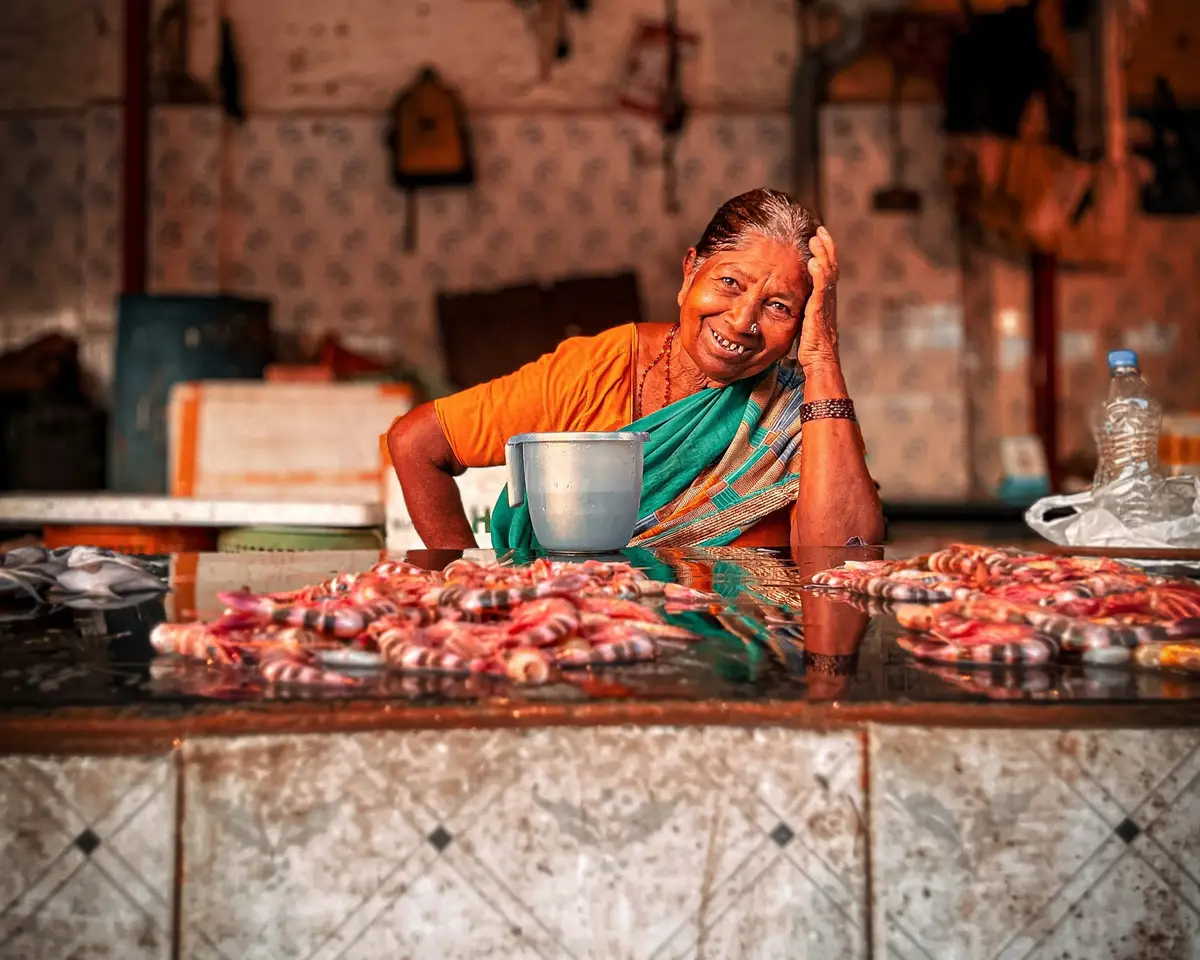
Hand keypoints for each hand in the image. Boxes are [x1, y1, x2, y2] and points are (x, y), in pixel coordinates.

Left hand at [798, 226, 839, 370]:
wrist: (820, 363)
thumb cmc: (811, 348)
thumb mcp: (806, 323)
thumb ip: (803, 309)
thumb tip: (791, 301)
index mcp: (825, 301)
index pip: (827, 272)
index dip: (825, 254)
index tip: (819, 238)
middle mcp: (829, 300)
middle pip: (831, 267)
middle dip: (826, 247)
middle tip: (820, 231)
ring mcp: (826, 305)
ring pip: (829, 274)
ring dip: (823, 254)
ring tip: (816, 239)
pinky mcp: (820, 313)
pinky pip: (821, 289)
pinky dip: (819, 274)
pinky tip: (814, 261)